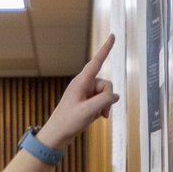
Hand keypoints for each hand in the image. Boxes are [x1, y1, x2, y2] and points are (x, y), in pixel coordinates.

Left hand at [36, 34, 118, 150]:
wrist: (57, 135)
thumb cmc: (68, 122)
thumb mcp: (88, 111)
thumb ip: (104, 101)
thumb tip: (115, 96)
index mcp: (80, 82)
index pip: (96, 62)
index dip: (106, 49)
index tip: (113, 36)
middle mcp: (83, 85)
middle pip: (105, 84)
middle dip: (107, 98)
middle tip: (102, 112)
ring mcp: (85, 93)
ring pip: (105, 94)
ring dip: (105, 105)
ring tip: (98, 116)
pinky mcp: (87, 102)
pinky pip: (101, 101)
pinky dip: (102, 109)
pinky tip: (97, 117)